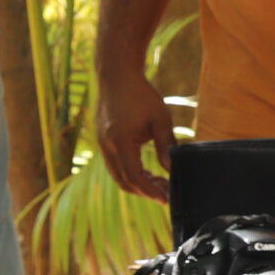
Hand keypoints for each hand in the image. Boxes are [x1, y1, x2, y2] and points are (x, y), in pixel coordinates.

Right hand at [97, 63, 175, 200]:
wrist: (117, 75)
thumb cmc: (141, 94)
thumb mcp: (160, 120)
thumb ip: (167, 146)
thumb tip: (173, 169)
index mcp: (120, 142)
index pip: (134, 177)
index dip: (150, 191)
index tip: (166, 199)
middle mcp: (107, 146)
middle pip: (123, 181)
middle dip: (144, 191)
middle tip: (165, 193)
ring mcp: (102, 143)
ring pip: (117, 174)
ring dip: (137, 182)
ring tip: (159, 182)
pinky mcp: (103, 139)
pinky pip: (114, 164)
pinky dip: (130, 171)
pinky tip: (147, 169)